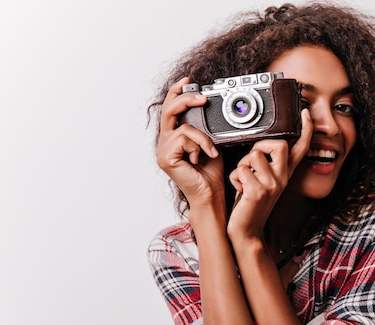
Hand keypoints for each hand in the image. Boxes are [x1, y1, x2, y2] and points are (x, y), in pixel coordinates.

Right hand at [156, 77, 223, 206]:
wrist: (211, 194)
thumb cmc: (212, 172)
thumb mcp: (211, 142)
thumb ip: (205, 127)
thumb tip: (210, 106)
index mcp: (173, 137)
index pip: (170, 109)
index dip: (176, 92)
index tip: (188, 81)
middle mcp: (165, 142)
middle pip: (168, 110)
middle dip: (186, 99)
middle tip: (203, 98)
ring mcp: (163, 150)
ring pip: (182, 126)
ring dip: (202, 137)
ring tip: (211, 151)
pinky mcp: (166, 158)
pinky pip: (184, 137)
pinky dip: (200, 145)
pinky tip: (203, 158)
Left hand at [227, 109, 311, 239]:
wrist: (247, 231)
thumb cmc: (250, 205)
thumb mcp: (262, 182)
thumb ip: (265, 165)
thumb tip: (258, 146)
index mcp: (285, 174)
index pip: (300, 148)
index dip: (306, 129)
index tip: (306, 112)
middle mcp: (282, 178)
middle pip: (279, 144)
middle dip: (260, 146)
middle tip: (252, 161)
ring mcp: (271, 185)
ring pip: (254, 155)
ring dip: (242, 165)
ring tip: (243, 180)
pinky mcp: (257, 191)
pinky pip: (241, 169)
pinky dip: (234, 178)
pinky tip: (239, 190)